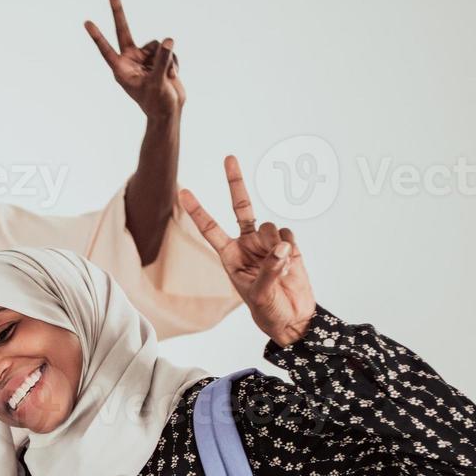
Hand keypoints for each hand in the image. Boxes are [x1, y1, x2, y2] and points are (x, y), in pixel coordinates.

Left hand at [84, 0, 183, 120]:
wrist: (169, 111)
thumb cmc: (157, 102)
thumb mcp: (157, 82)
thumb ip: (161, 60)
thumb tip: (167, 40)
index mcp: (121, 69)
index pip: (107, 49)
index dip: (98, 36)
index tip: (87, 22)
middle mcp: (130, 60)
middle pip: (124, 30)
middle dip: (118, 11)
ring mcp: (144, 58)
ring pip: (157, 44)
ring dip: (166, 59)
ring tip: (166, 76)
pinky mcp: (157, 58)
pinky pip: (168, 50)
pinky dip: (173, 62)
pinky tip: (171, 75)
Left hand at [180, 156, 316, 347]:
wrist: (292, 316)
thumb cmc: (267, 310)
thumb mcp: (259, 294)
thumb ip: (267, 269)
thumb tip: (282, 246)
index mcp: (230, 255)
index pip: (210, 228)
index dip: (198, 211)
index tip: (182, 193)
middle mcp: (247, 243)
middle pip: (242, 206)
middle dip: (235, 182)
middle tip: (229, 158)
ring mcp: (268, 242)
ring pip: (269, 225)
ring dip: (275, 243)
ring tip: (279, 266)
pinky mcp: (289, 244)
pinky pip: (288, 233)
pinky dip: (290, 247)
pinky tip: (290, 264)